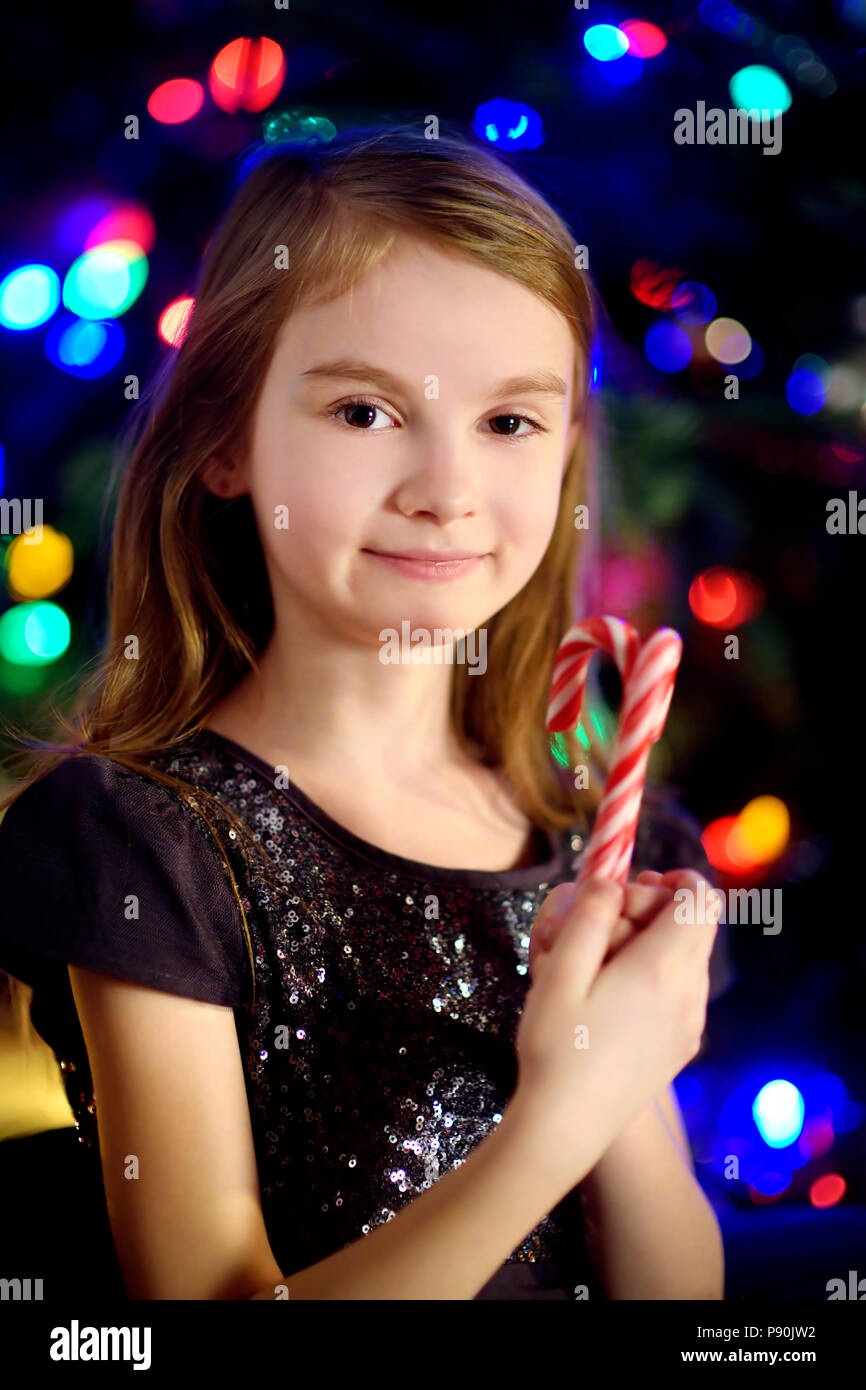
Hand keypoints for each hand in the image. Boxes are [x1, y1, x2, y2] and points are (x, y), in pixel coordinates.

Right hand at [512, 871, 720, 1182]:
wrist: (568, 1128)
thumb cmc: (555, 1048)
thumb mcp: (559, 973)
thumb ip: (588, 917)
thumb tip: (610, 878)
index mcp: (661, 970)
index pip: (700, 900)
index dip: (675, 879)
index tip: (635, 880)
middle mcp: (689, 995)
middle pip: (700, 924)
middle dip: (660, 906)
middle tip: (609, 913)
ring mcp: (691, 1023)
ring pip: (692, 955)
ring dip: (657, 939)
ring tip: (604, 954)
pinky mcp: (684, 1044)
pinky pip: (685, 987)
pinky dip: (660, 971)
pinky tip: (616, 990)